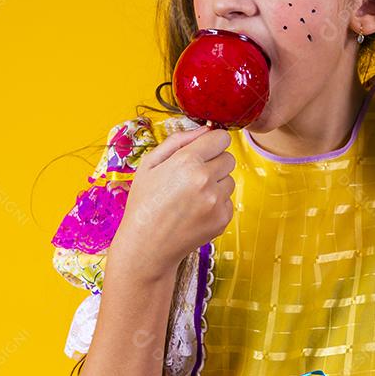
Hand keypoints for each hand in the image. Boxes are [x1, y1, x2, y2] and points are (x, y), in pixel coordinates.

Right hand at [109, 124, 236, 280]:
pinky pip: (228, 200)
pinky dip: (216, 203)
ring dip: (216, 184)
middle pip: (229, 157)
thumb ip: (178, 141)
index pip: (222, 137)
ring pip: (230, 179)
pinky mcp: (222, 219)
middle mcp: (205, 180)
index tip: (204, 150)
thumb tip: (204, 129)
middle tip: (192, 176)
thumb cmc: (144, 203)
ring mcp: (216, 201)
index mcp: (187, 161)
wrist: (146, 246)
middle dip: (214, 162)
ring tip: (192, 196)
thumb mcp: (150, 164)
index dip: (212, 142)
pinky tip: (195, 211)